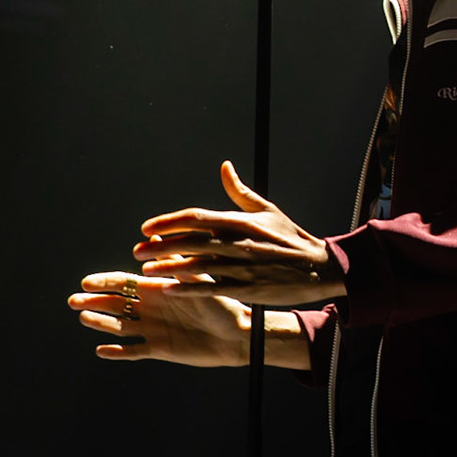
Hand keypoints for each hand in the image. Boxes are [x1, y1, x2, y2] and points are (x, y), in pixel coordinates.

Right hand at [69, 271, 252, 364]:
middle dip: (94, 301)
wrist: (237, 335)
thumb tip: (158, 236)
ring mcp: (153, 329)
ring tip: (83, 318)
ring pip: (120, 326)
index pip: (125, 283)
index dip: (105, 282)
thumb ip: (176, 262)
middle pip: (116, 304)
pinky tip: (101, 350)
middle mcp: (151, 307)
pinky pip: (133, 350)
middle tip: (73, 300)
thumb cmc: (222, 303)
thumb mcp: (198, 280)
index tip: (86, 281)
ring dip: (101, 323)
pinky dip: (117, 351)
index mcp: (158, 288)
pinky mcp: (159, 349)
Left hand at [130, 160, 345, 309]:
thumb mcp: (267, 210)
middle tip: (137, 249)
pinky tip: (169, 289)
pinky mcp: (248, 287)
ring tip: (145, 271)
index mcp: (241, 220)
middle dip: (160, 245)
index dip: (169, 221)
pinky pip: (212, 287)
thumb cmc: (290, 237)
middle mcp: (239, 241)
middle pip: (191, 240)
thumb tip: (224, 167)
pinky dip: (189, 288)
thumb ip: (240, 191)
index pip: (196, 217)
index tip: (147, 227)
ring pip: (197, 265)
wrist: (319, 266)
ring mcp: (243, 265)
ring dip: (168, 267)